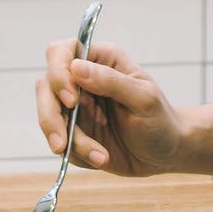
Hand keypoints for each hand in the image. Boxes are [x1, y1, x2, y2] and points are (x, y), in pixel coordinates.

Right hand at [35, 37, 189, 177]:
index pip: (61, 52)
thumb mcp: (144, 99)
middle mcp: (82, 80)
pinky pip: (61, 142)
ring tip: (101, 158)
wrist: (167, 154)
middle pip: (45, 86)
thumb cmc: (161, 120)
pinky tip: (102, 159)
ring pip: (49, 118)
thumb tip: (76, 68)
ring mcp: (75, 107)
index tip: (72, 100)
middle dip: (51, 116)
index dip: (58, 73)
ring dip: (70, 142)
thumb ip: (112, 82)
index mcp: (100, 60)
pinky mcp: (74, 132)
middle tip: (63, 144)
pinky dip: (78, 154)